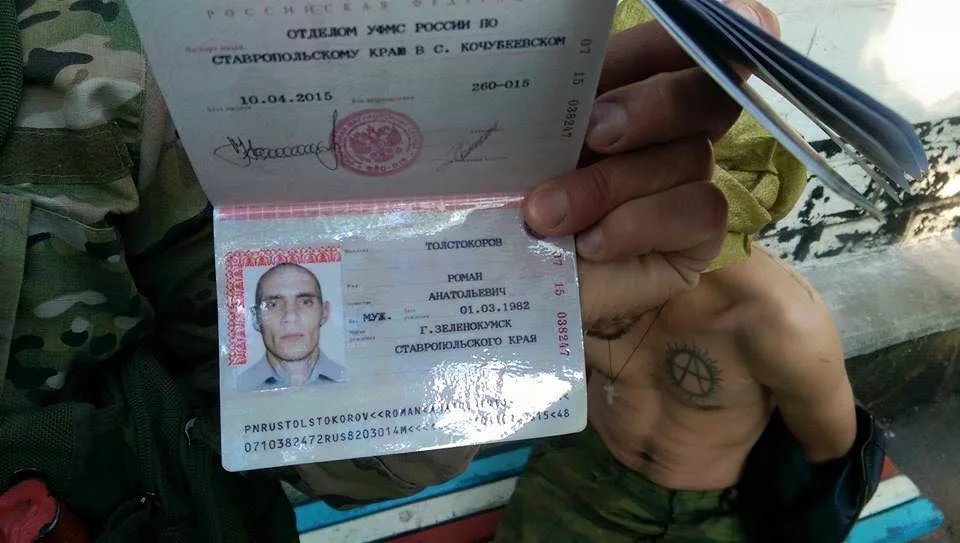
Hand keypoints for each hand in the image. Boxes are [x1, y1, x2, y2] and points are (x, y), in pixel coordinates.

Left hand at [523, 0, 780, 336]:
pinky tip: (592, 243)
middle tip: (595, 133)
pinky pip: (700, 210)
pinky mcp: (696, 236)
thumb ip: (547, 97)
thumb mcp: (512, 140)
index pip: (685, 44)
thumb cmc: (498, 201)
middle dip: (652, 106)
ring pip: (690, 157)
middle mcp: (666, 129)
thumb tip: (568, 52)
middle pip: (705, 90)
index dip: (708, 30)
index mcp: (623, 86)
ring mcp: (686, 182)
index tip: (702, 28)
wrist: (493, 286)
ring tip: (546, 215)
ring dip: (611, 186)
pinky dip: (641, 223)